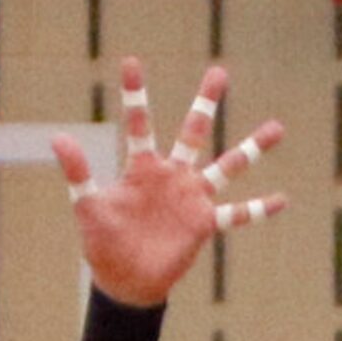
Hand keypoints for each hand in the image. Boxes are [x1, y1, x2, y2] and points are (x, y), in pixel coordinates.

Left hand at [53, 58, 284, 306]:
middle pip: (193, 132)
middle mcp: (172, 176)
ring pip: (228, 167)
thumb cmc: (103, 242)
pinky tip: (283, 199)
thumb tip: (58, 137)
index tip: (131, 60)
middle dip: (206, 103)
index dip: (135, 93)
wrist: (125, 279)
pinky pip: (237, 214)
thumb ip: (79, 172)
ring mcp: (192, 198)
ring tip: (277, 128)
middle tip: (219, 71)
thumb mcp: (88, 206)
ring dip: (251, 149)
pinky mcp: (204, 223)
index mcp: (142, 167)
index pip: (139, 123)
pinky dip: (259, 208)